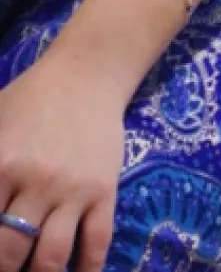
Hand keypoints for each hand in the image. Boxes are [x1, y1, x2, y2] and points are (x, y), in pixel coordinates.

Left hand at [0, 55, 123, 271]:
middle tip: (5, 266)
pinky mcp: (105, 191)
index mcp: (1, 165)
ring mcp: (74, 190)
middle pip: (10, 252)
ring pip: (51, 257)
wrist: (89, 74)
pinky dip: (86, 269)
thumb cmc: (30, 100)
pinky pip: (97, 242)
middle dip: (4, 269)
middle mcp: (37, 183)